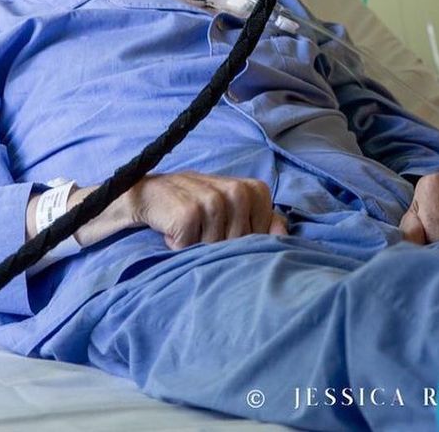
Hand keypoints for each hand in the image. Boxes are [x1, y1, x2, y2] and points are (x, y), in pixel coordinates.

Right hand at [128, 171, 288, 248]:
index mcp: (253, 190)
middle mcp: (236, 191)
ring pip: (217, 249)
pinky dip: (181, 247)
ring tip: (190, 231)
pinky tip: (176, 233)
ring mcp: (213, 200)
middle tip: (203, 232)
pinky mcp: (189, 213)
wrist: (153, 195)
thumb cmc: (199, 205)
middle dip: (220, 247)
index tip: (225, 231)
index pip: (263, 236)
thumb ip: (264, 220)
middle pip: (240, 245)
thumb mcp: (234, 209)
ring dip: (199, 248)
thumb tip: (285, 234)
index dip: (242, 243)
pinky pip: (193, 248)